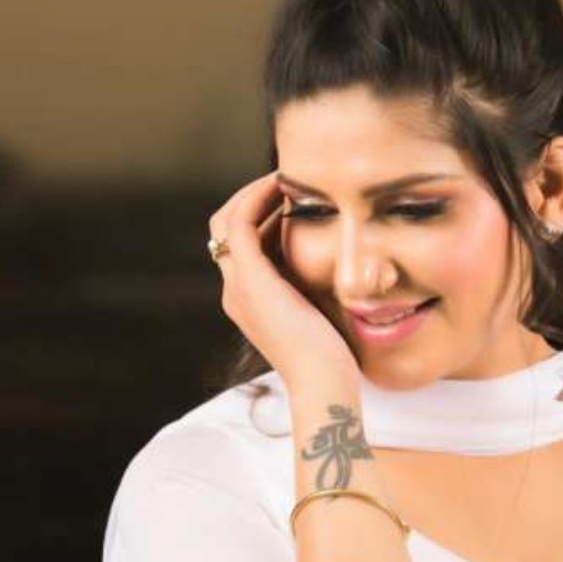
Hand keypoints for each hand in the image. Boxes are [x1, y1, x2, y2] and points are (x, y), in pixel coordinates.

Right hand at [208, 171, 358, 386]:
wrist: (323, 382)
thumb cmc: (332, 356)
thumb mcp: (320, 314)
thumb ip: (315, 287)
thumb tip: (338, 262)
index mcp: (248, 299)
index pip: (239, 244)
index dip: (260, 216)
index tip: (292, 199)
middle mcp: (234, 291)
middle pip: (224, 228)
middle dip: (251, 199)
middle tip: (285, 183)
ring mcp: (237, 286)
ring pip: (226, 220)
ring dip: (253, 193)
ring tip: (286, 179)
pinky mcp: (250, 280)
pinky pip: (239, 223)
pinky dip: (257, 199)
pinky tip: (285, 189)